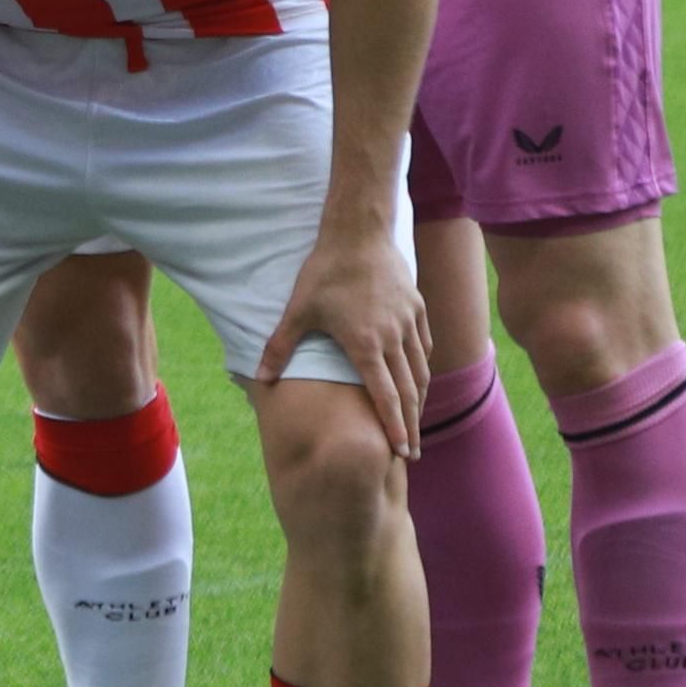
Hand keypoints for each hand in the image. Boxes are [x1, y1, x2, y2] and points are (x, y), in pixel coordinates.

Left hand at [258, 214, 430, 460]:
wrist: (359, 233)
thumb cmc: (325, 272)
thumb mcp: (298, 310)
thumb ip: (279, 347)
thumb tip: (260, 379)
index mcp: (365, 344)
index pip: (385, 395)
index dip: (394, 426)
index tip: (401, 450)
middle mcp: (393, 338)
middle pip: (409, 391)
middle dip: (411, 425)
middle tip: (412, 453)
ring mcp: (409, 322)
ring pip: (421, 370)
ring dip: (420, 399)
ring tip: (417, 423)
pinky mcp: (418, 308)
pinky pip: (425, 346)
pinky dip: (423, 367)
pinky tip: (419, 378)